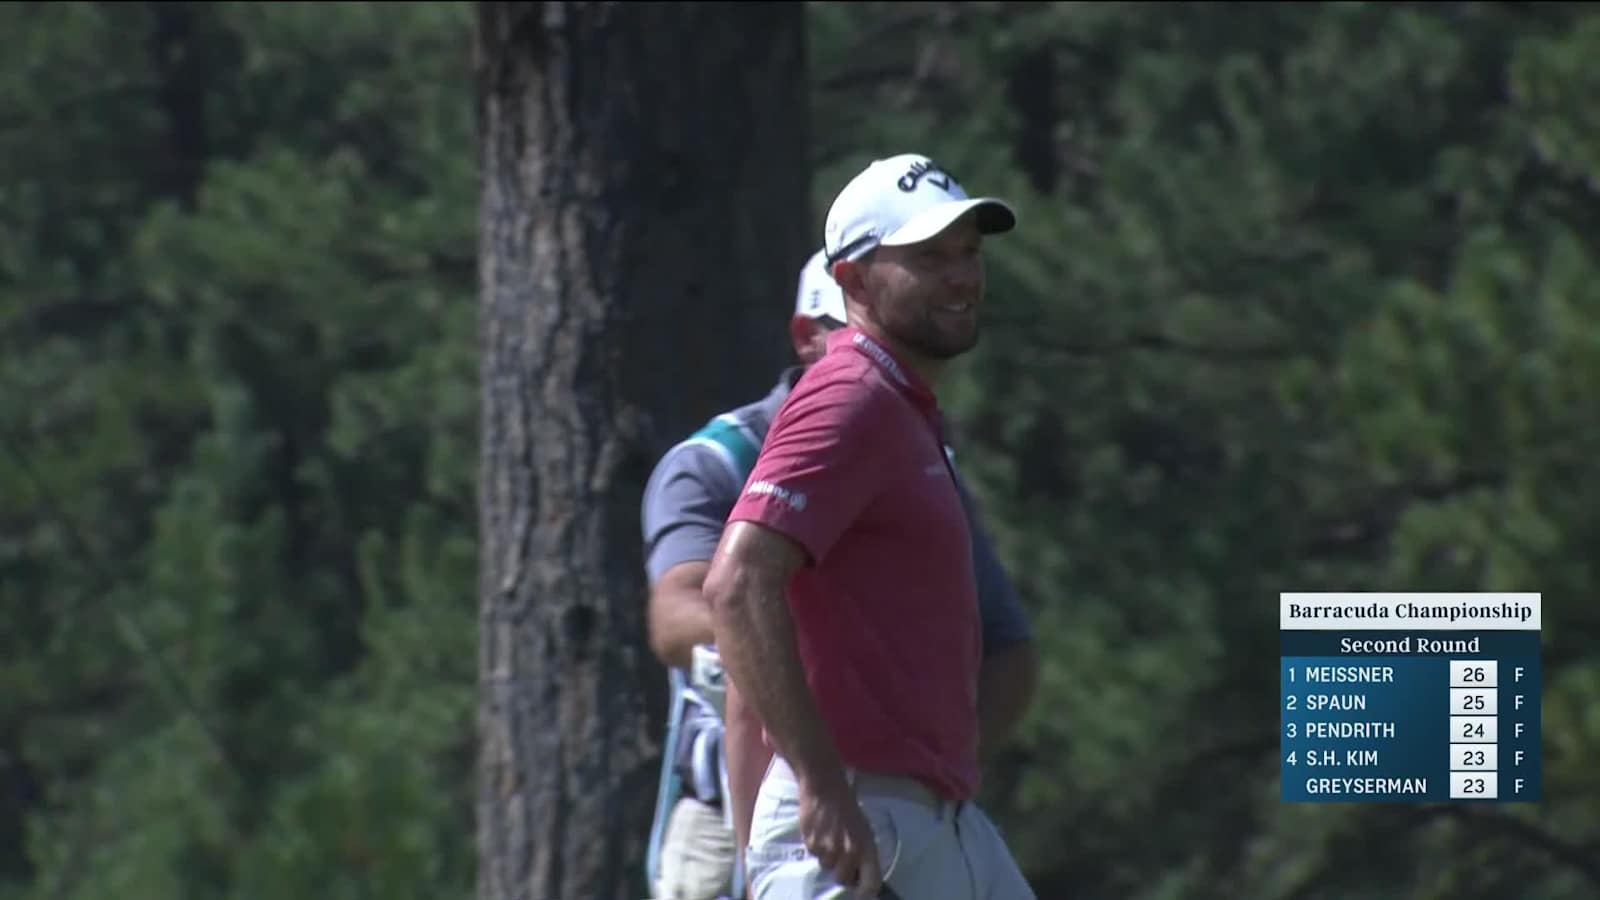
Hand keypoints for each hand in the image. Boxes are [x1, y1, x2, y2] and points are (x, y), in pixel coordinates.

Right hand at [797, 772, 881, 897]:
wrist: (825, 786)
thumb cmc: (848, 807)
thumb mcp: (864, 829)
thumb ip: (864, 853)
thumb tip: (863, 876)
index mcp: (866, 847)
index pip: (871, 884)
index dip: (866, 891)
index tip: (861, 891)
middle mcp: (849, 852)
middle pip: (843, 880)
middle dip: (842, 872)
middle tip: (841, 856)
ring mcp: (829, 849)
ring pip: (826, 867)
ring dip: (827, 857)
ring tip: (829, 836)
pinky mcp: (812, 844)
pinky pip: (814, 855)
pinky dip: (816, 846)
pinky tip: (819, 830)